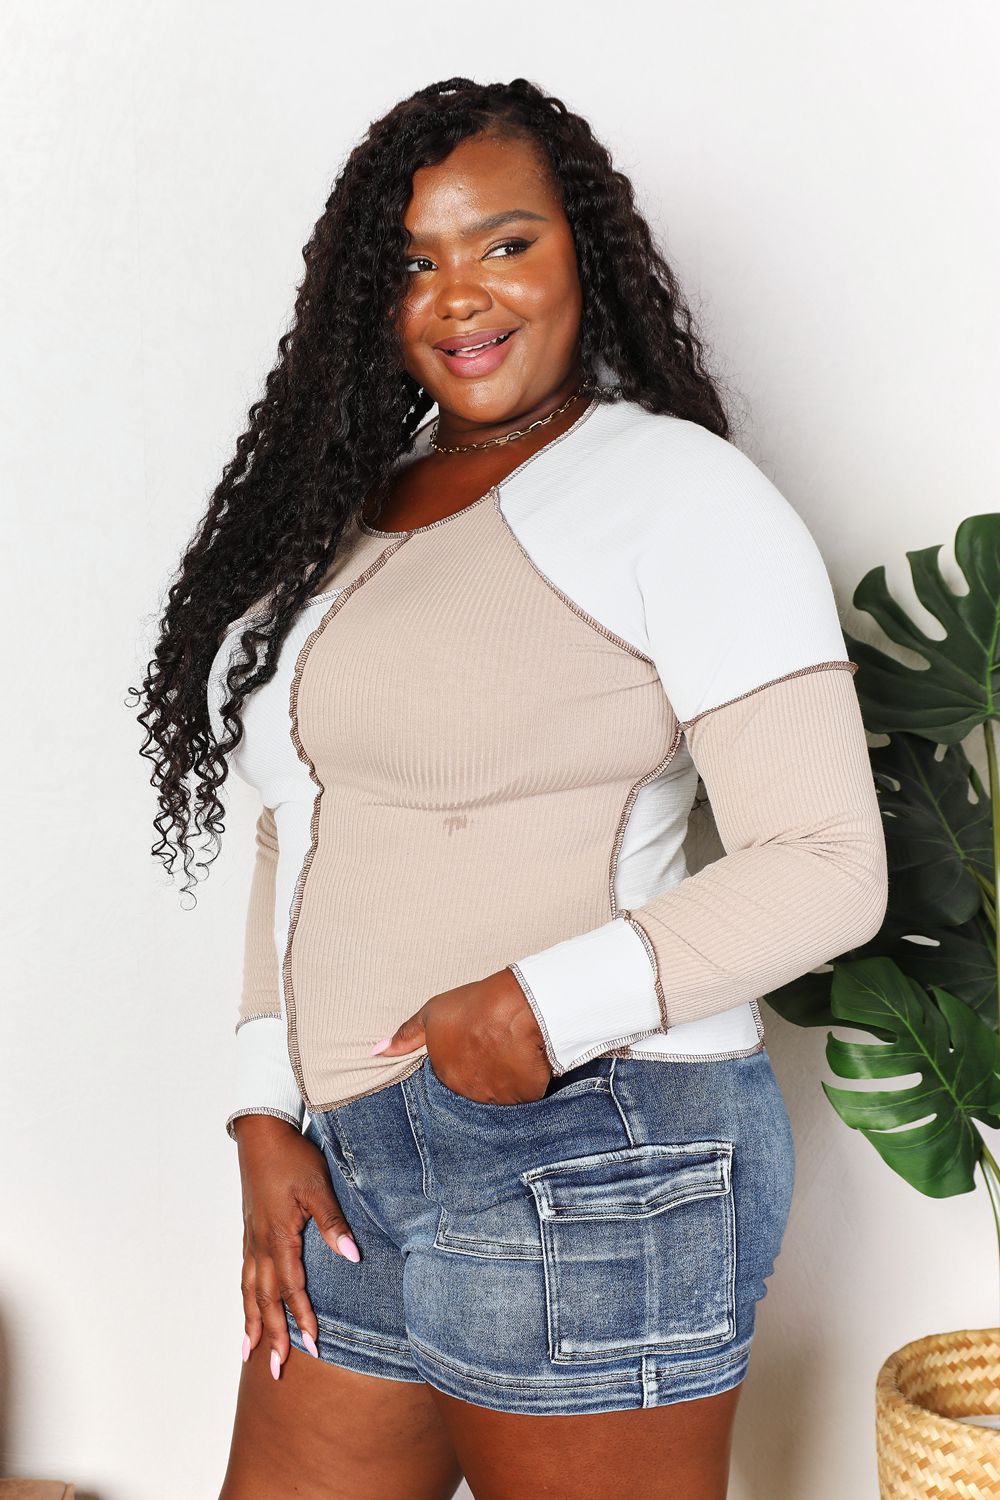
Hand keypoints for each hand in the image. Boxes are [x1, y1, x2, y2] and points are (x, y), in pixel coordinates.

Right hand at [232, 1114, 360, 1378]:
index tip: (313, 1346)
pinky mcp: (249, 1230)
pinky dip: (244, 1297)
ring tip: (249, 1353)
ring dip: (252, 1322)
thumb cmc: (292, 1157)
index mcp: (279, 1237)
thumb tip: (352, 1257)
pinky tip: (246, 1307)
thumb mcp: (318, 1186)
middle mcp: (260, 1244)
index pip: (292, 1287)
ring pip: (249, 1289)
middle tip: (276, 1370)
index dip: (303, 1318)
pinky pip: (244, 1273)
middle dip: (272, 1335)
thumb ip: (333, 1223)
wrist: (261, 1133)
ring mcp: (251, 1238)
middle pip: (266, 1298)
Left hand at [372, 967, 552, 1104]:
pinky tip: (526, 1063)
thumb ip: (406, 1036)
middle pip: (471, 1088)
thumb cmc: (475, 1006)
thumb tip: (376, 1051)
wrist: (520, 1007)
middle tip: (491, 1049)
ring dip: (501, 1081)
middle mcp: (468, 1093)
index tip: (471, 1045)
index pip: (448, 1077)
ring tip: (509, 1053)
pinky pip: (523, 1096)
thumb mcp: (433, 1013)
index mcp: (444, 1075)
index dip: (460, 1059)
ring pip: (497, 1095)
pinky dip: (524, 1084)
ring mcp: (497, 1099)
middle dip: (479, 1073)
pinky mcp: (524, 1099)